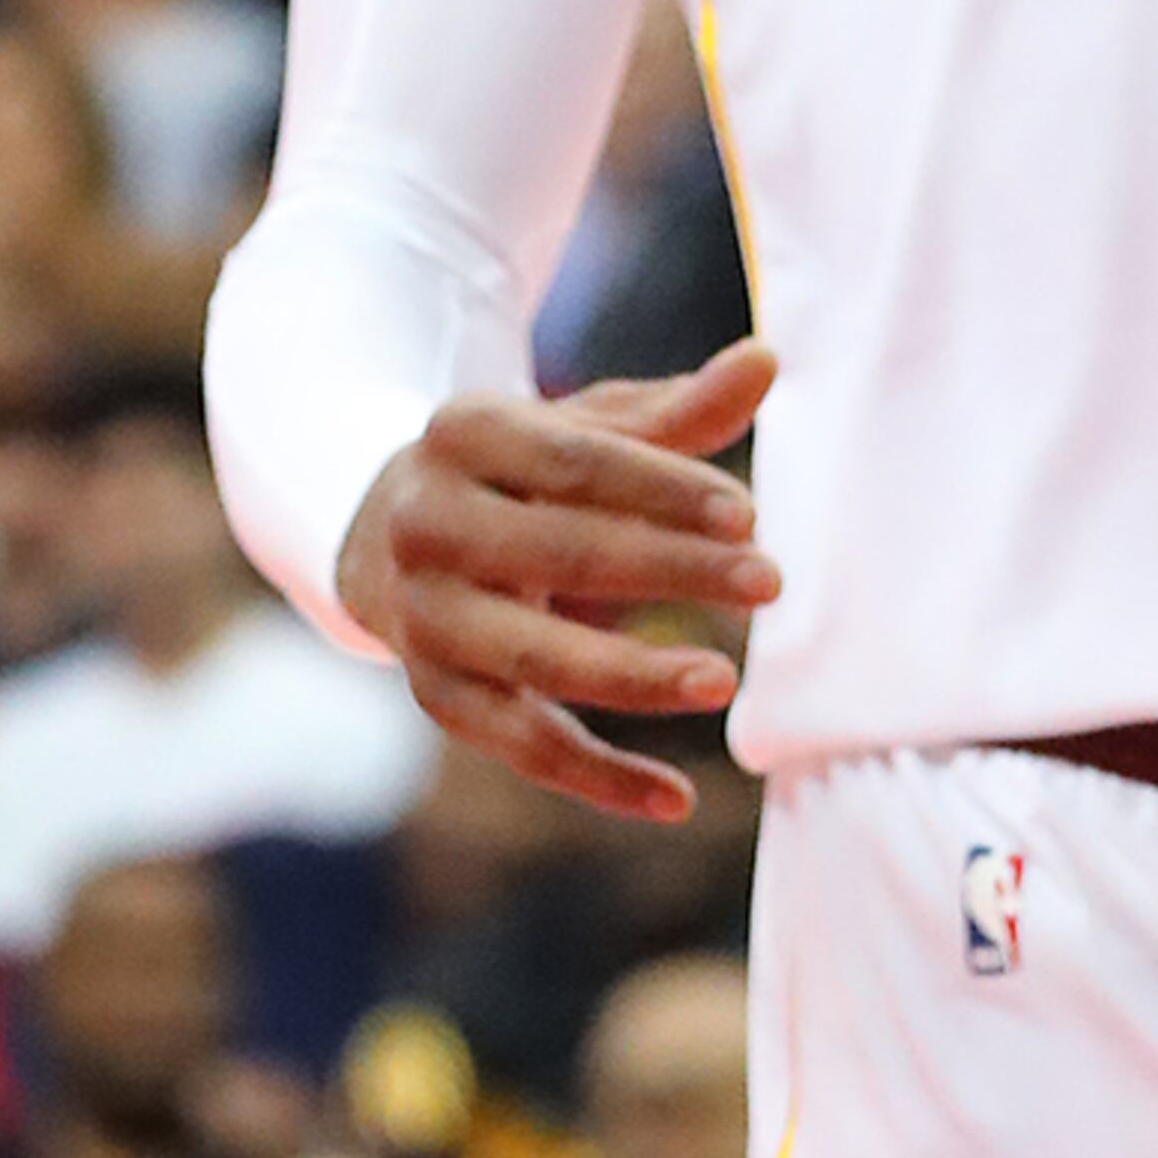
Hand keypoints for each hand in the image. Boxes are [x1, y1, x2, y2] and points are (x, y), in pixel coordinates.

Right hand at [339, 331, 776, 826]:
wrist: (387, 534)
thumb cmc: (519, 471)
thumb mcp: (579, 429)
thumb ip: (675, 412)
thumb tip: (768, 359)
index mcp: (462, 430)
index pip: (575, 460)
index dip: (664, 487)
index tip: (748, 514)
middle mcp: (426, 522)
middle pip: (562, 551)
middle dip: (672, 569)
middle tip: (770, 581)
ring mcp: (425, 617)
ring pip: (537, 660)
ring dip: (634, 676)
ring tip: (723, 679)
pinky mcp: (437, 696)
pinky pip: (524, 746)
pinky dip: (599, 778)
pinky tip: (677, 798)